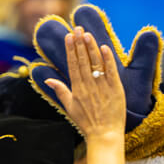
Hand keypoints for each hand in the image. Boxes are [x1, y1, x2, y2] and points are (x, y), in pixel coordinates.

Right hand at [44, 28, 125, 143]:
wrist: (104, 135)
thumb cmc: (87, 122)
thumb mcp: (70, 107)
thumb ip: (60, 91)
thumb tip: (48, 79)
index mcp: (77, 88)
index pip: (73, 64)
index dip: (71, 49)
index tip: (69, 36)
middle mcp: (89, 85)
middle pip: (83, 60)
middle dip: (80, 43)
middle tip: (78, 28)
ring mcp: (102, 87)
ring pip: (96, 63)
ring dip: (91, 47)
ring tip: (87, 34)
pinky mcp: (116, 89)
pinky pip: (111, 72)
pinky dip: (107, 60)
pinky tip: (104, 47)